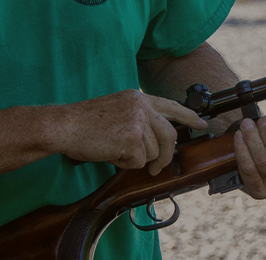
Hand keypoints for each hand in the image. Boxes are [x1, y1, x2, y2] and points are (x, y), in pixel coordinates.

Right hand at [45, 90, 208, 175]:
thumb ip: (137, 118)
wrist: (63, 125)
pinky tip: (109, 153)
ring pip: (153, 152)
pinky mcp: (133, 138)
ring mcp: (138, 121)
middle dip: (165, 156)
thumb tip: (154, 141)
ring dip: (135, 159)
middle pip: (169, 136)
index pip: (171, 105)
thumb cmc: (82, 123)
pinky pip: (138, 161)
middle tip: (155, 168)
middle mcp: (142, 106)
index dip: (189, 116)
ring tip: (114, 150)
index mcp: (138, 97)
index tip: (202, 123)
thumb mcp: (115, 110)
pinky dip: (124, 164)